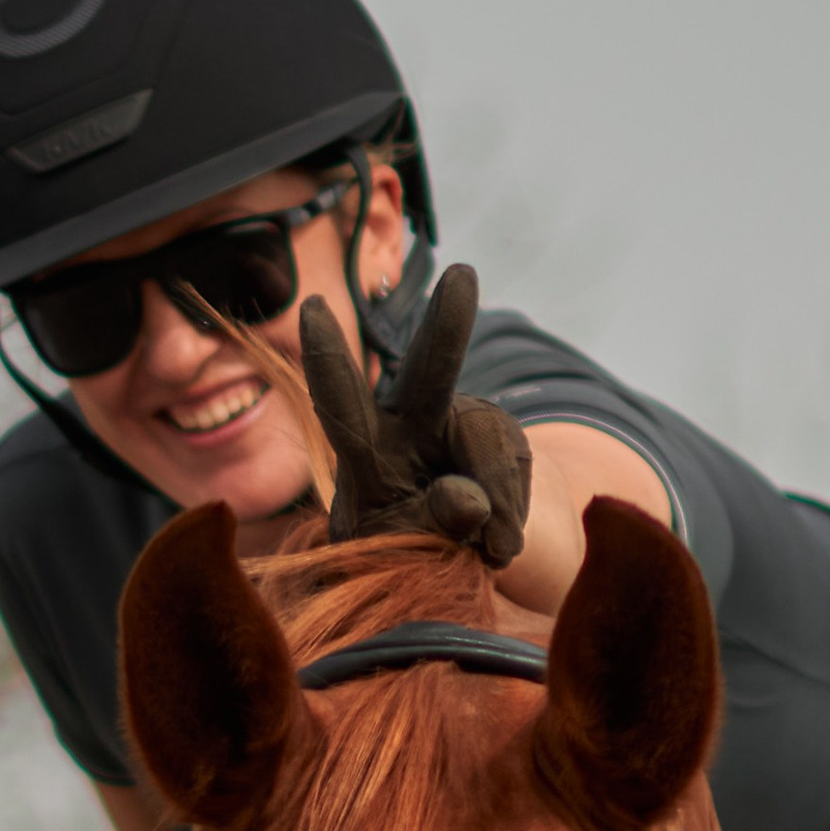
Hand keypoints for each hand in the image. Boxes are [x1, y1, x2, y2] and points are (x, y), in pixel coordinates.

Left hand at [298, 263, 531, 566]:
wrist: (463, 553)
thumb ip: (424, 531)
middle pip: (430, 372)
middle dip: (446, 327)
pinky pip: (515, 474)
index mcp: (365, 449)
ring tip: (488, 553)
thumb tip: (466, 499)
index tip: (314, 305)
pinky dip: (510, 519)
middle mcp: (412, 421)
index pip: (341, 405)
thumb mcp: (402, 553)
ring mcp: (464, 424)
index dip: (328, 359)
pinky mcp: (506, 437)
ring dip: (493, 507)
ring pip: (488, 447)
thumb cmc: (407, 552)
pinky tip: (497, 541)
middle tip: (462, 277)